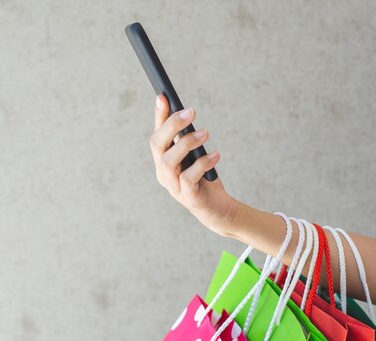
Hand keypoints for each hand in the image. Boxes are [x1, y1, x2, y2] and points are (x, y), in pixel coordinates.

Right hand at [150, 94, 238, 236]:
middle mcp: (163, 173)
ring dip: (187, 144)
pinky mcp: (189, 198)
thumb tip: (186, 113)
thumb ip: (187, 139)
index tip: (163, 96)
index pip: (157, 135)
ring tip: (206, 133)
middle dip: (172, 126)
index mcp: (163, 161)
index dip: (158, 116)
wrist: (218, 210)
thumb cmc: (205, 179)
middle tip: (191, 112)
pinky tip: (215, 156)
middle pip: (158, 146)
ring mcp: (173, 187)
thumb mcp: (195, 155)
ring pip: (169, 161)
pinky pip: (189, 178)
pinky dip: (202, 163)